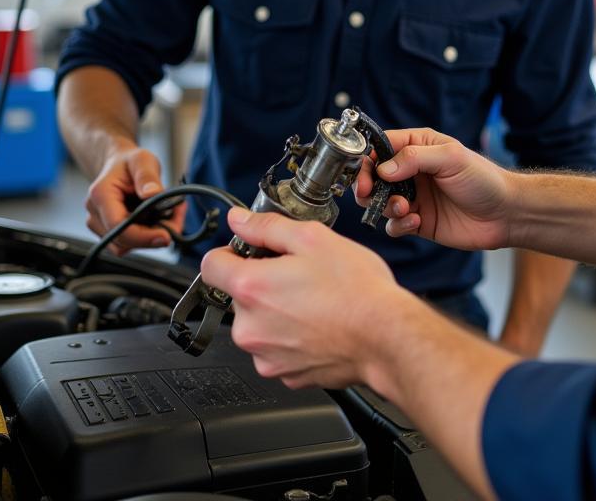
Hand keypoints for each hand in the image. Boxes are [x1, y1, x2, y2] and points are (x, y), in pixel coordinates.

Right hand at [84, 144, 184, 254]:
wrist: (117, 164)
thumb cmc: (128, 162)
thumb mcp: (142, 160)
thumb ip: (147, 176)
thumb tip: (153, 193)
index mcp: (101, 195)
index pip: (117, 225)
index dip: (142, 236)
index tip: (166, 235)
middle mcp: (95, 214)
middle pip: (123, 240)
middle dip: (153, 236)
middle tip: (178, 221)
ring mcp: (100, 225)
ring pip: (127, 245)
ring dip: (152, 236)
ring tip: (171, 216)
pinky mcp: (109, 232)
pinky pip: (129, 243)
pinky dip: (147, 236)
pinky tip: (160, 220)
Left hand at [201, 208, 404, 388]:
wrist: (385, 337)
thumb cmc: (357, 290)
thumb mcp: (313, 239)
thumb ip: (267, 227)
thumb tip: (239, 220)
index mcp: (251, 288)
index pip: (210, 265)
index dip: (230, 252)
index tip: (250, 252)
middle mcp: (250, 327)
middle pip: (239, 296)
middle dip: (262, 282)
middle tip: (299, 275)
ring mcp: (265, 356)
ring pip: (259, 324)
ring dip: (277, 312)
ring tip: (315, 301)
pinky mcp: (284, 375)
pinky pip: (277, 349)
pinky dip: (292, 337)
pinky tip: (319, 324)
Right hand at [355, 128, 513, 251]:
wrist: (505, 214)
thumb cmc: (483, 179)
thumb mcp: (451, 158)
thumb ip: (415, 158)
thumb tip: (383, 169)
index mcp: (419, 147)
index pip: (381, 147)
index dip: (367, 159)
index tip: (363, 173)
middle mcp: (412, 171)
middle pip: (373, 175)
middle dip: (366, 186)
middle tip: (367, 194)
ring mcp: (414, 197)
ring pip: (379, 201)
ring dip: (384, 206)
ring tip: (404, 208)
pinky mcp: (418, 221)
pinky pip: (394, 224)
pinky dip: (398, 225)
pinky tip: (416, 222)